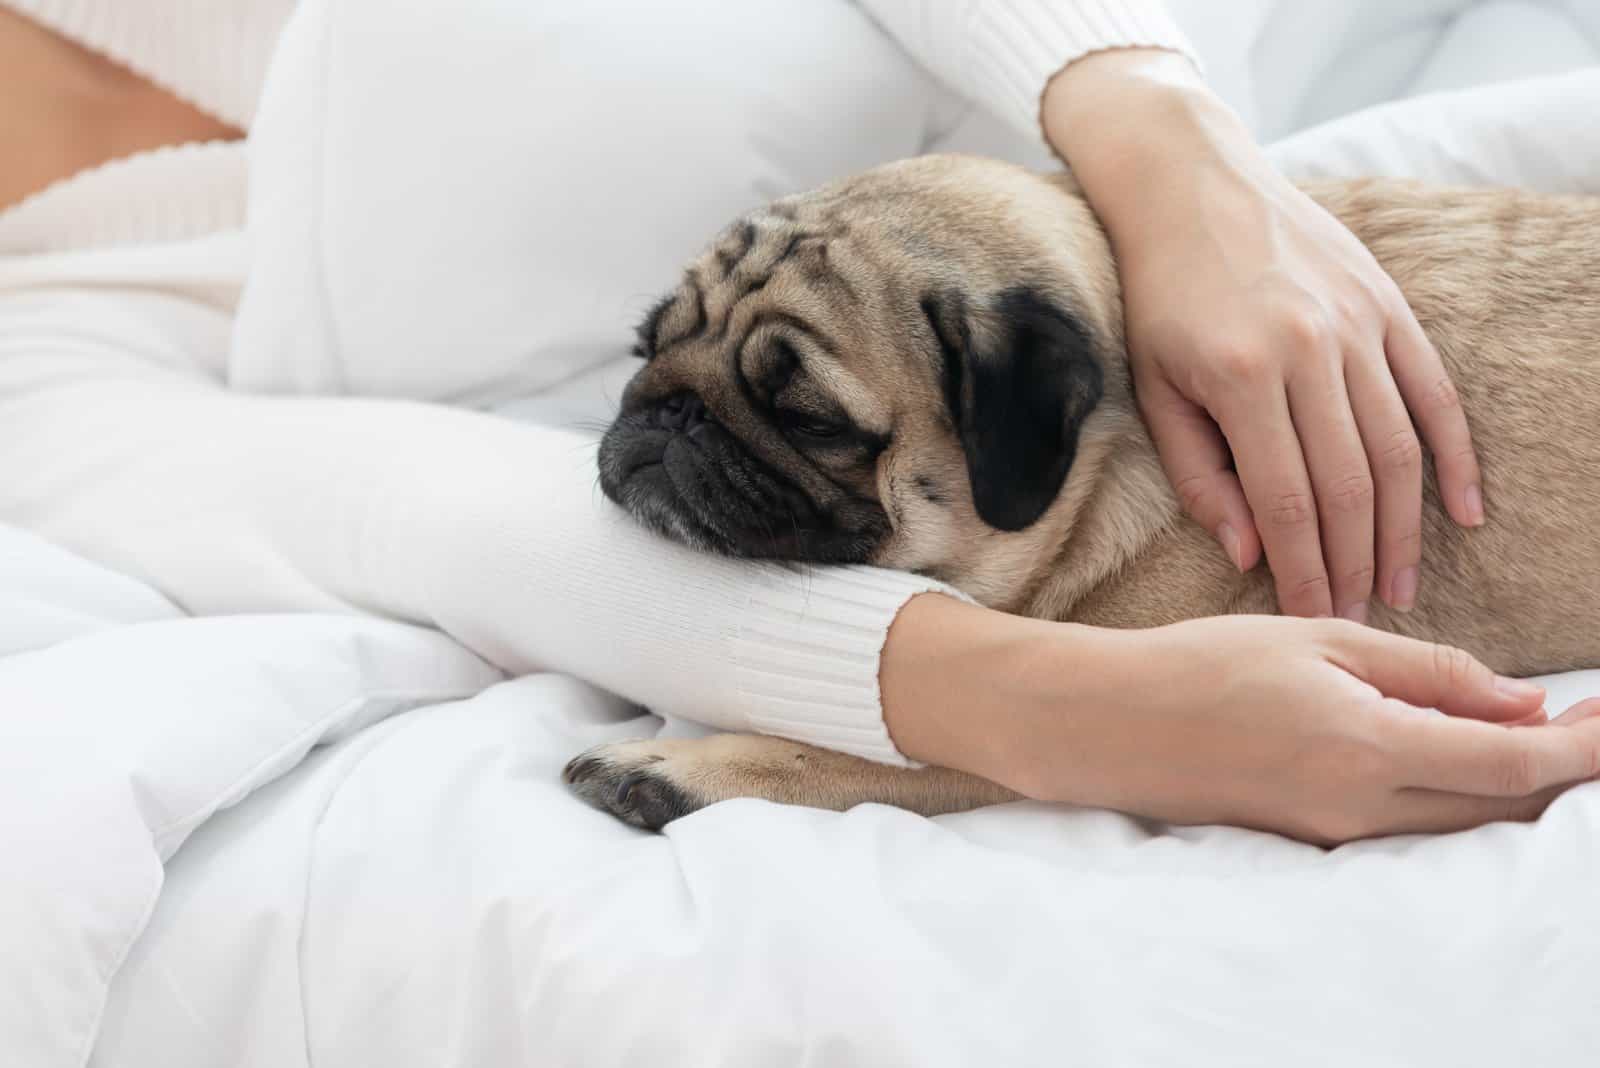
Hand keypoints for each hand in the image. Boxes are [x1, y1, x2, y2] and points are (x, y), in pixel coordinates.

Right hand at [883, 596, 1599, 844]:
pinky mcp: (1315, 837)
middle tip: (1586, 716)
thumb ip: (1425, 671)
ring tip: (1534, 727)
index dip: (1581, 750)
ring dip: (1510, 781)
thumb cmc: (1201, 665)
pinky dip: (1454, 791)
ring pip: (1460, 820)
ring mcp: (1337, 832)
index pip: (1513, 765)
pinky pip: (1412, 823)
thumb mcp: (1317, 639)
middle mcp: (1362, 808)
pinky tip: (1455, 746)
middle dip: (1557, 768)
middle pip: (1499, 807)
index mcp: (1367, 746)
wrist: (1108, 724)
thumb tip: (1518, 702)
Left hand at [1042, 52, 1484, 621]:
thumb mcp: (1154, 388)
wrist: (1193, 186)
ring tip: (1401, 586)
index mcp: (1241, 376)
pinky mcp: (1388, 305)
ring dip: (1404, 528)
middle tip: (1361, 621)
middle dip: (1356, 564)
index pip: (1286, 501)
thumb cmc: (1159, 297)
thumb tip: (1249, 552)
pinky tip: (1462, 512)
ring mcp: (1358, 325)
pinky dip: (1454, 456)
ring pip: (1397, 449)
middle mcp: (1310, 351)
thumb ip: (1200, 474)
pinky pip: (1435, 393)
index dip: (1304, 570)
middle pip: (1350, 485)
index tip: (1313, 620)